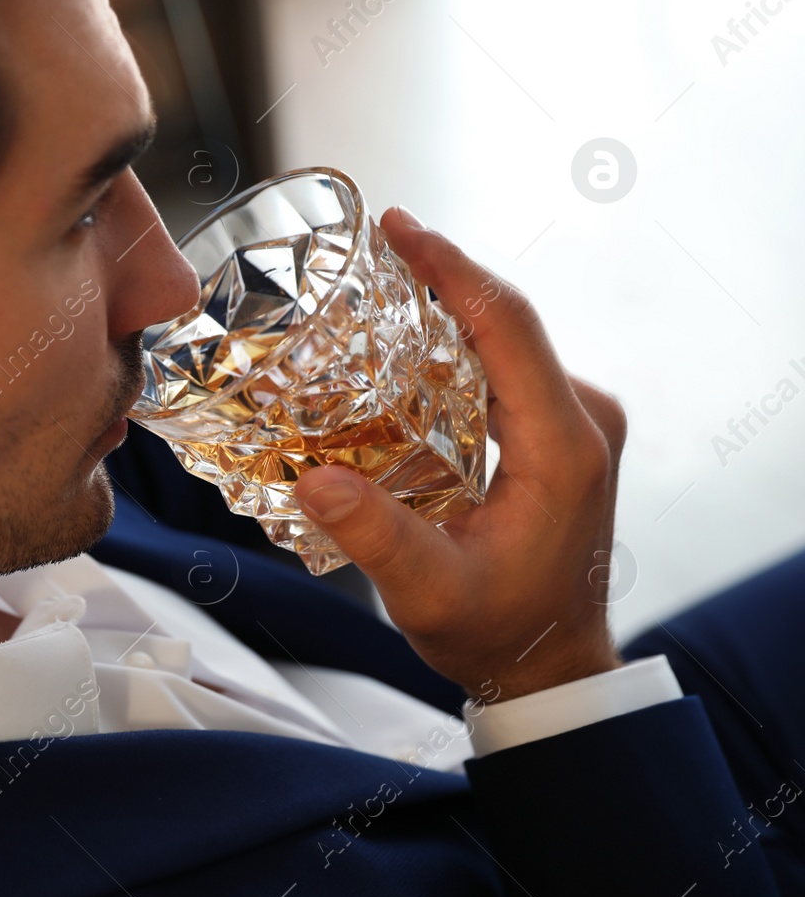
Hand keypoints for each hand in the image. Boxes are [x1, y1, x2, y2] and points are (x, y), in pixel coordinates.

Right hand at [292, 206, 626, 702]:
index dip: (452, 270)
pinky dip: (458, 341)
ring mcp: (578, 424)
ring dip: (447, 305)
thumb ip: (376, 538)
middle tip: (371, 244)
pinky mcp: (562, 433)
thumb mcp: (428, 594)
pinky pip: (508, 365)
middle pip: (508, 320)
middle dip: (441, 274)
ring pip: (507, 338)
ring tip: (379, 279)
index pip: (508, 327)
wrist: (549, 666)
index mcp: (564, 446)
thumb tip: (313, 481)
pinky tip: (408, 338)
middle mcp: (584, 421)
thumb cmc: (498, 634)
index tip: (399, 229)